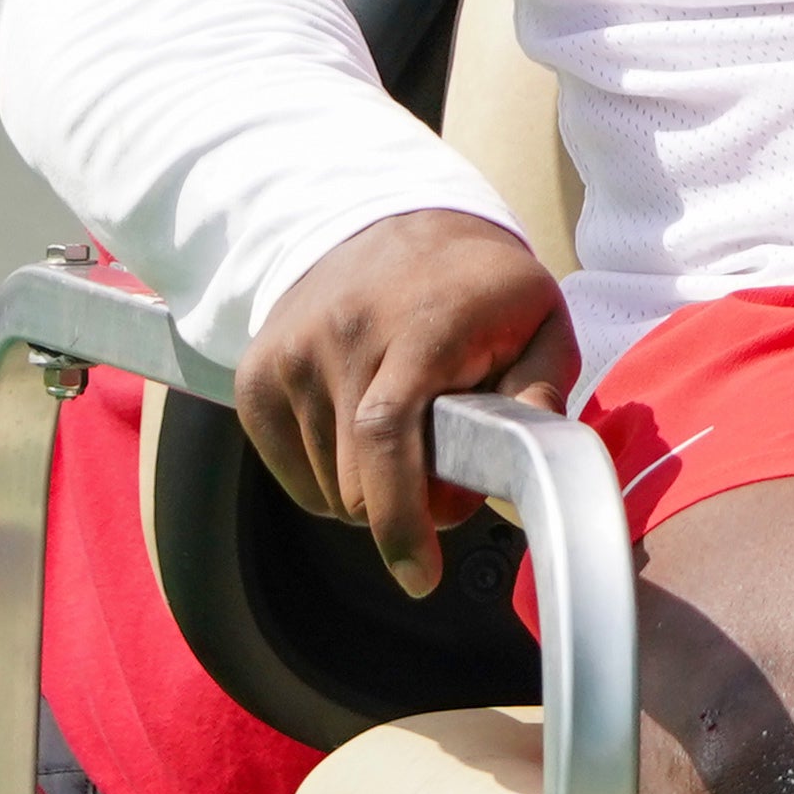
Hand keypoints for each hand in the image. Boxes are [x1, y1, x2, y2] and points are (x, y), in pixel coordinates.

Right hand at [236, 209, 573, 599]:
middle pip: (358, 482)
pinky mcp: (254, 376)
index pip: (388, 437)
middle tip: (446, 477)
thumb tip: (525, 465)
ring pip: (327, 486)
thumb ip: (539, 392)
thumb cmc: (475, 283)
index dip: (400, 519)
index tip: (422, 575)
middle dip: (405, 507)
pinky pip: (293, 471)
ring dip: (371, 488)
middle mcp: (342, 338)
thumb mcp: (538, 319)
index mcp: (419, 326)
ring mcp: (289, 356)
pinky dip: (332, 477)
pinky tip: (363, 431)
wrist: (385, 218)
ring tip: (407, 432)